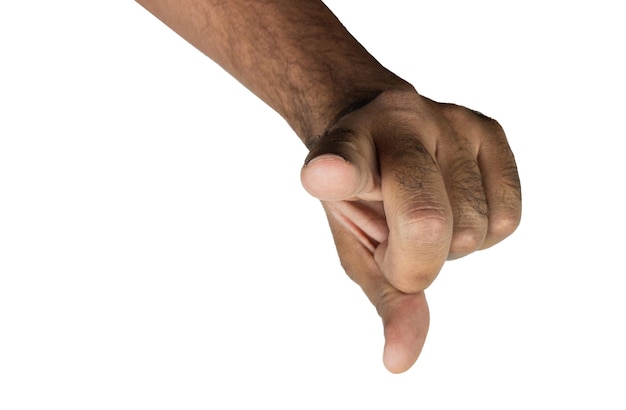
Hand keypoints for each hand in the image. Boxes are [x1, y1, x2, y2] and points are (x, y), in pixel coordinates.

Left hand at [300, 89, 521, 372]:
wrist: (380, 129)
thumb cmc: (365, 197)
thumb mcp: (359, 245)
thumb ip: (386, 296)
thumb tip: (401, 363)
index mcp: (344, 150)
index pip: (342, 161)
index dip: (336, 171)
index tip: (323, 175)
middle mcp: (396, 121)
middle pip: (426, 223)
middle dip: (416, 261)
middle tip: (397, 238)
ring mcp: (446, 119)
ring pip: (474, 230)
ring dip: (452, 245)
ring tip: (426, 210)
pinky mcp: (488, 127)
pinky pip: (507, 218)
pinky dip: (485, 233)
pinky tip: (458, 204)